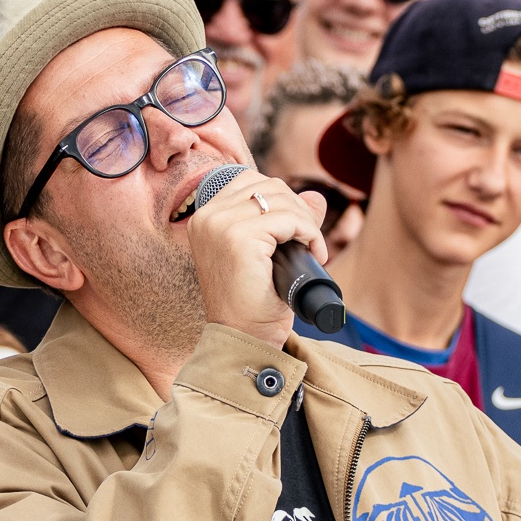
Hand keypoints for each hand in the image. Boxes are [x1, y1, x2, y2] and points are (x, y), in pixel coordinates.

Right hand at [187, 168, 327, 348]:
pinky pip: (289, 219)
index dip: (282, 199)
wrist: (244, 339)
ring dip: (306, 222)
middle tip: (308, 242)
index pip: (250, 181)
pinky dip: (309, 233)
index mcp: (205, 218)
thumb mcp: (269, 254)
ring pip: (281, 199)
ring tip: (311, 250)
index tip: (296, 230)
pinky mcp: (239, 238)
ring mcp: (220, 226)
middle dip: (298, 209)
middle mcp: (207, 217)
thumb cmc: (252, 304)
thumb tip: (315, 196)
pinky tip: (313, 254)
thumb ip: (287, 220)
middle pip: (268, 185)